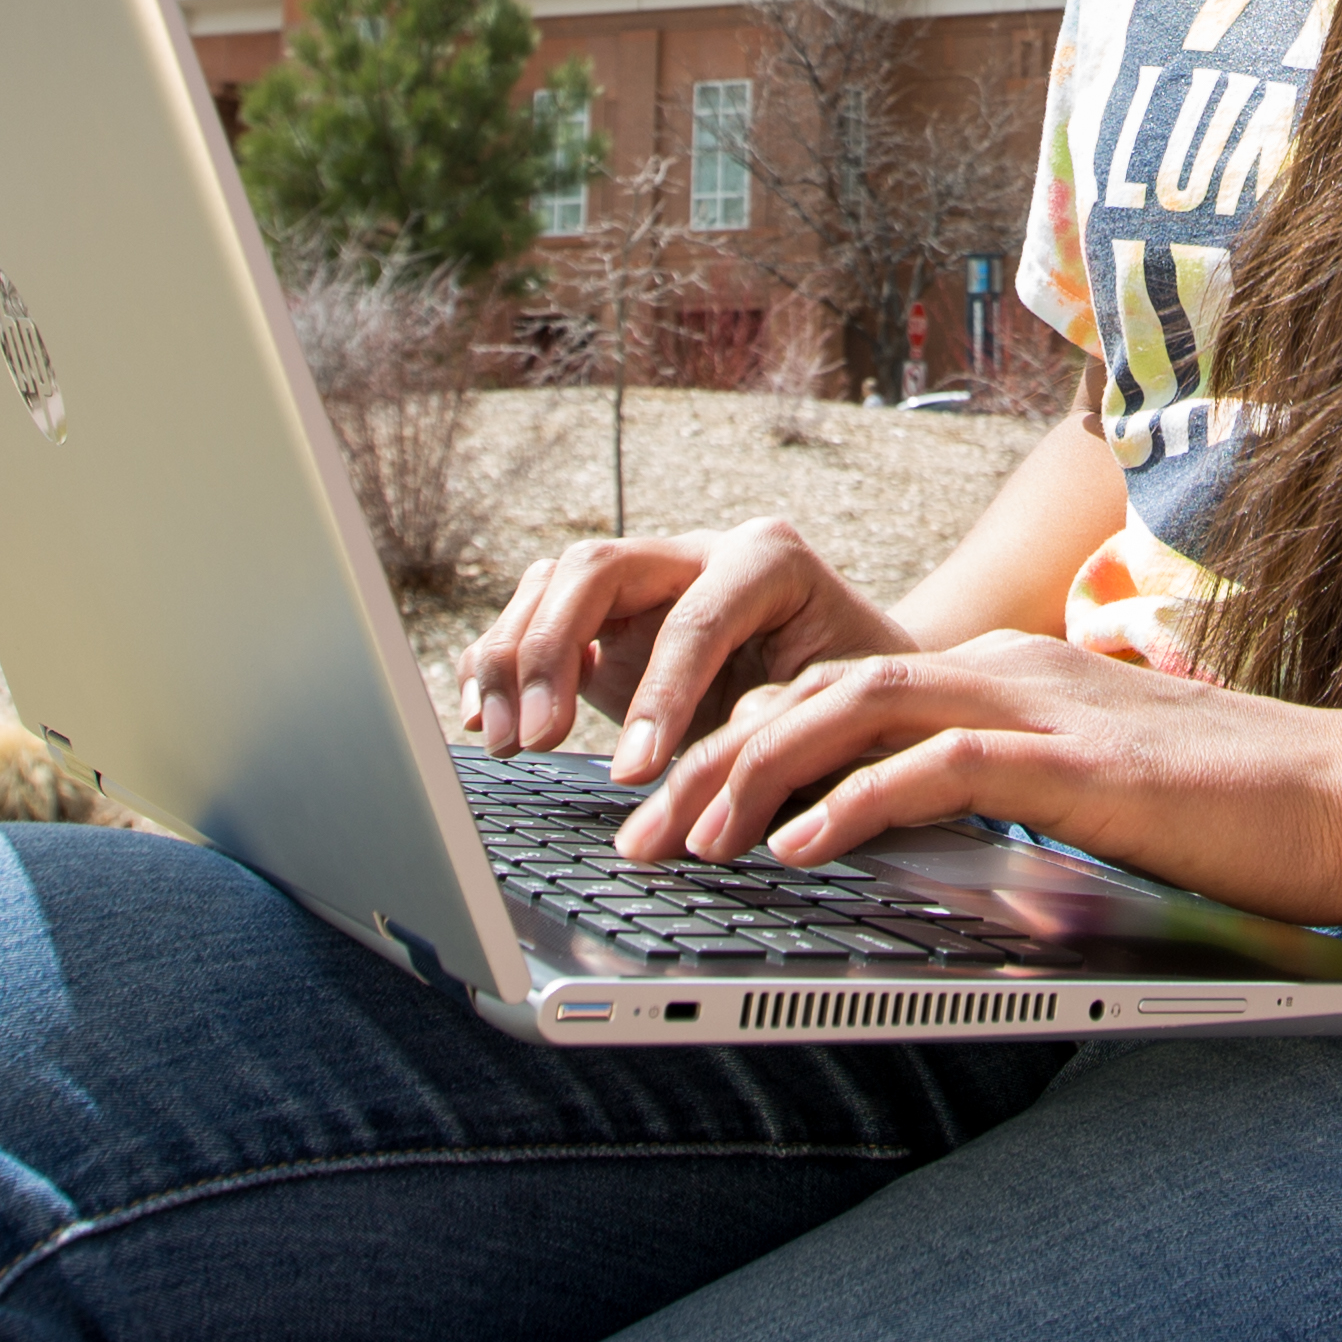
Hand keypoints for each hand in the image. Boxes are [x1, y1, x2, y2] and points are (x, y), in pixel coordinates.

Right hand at [461, 520, 912, 785]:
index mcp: (767, 561)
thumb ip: (772, 735)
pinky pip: (534, 619)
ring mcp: (646, 580)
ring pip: (551, 585)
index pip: (695, 619)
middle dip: (554, 653)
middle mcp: (697, 553)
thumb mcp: (835, 715)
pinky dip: (501, 666)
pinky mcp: (608, 620)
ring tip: (506, 743)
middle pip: (596, 569)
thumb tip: (704, 788)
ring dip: (514, 661)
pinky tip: (483, 720)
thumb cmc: (857, 701)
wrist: (858, 685)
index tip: (634, 776)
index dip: (658, 696)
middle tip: (538, 742)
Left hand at [610, 626, 1341, 925]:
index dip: (744, 743)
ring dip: (755, 772)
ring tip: (685, 839)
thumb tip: (912, 846)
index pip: (840, 689)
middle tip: (636, 833)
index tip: (672, 810)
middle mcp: (1009, 672)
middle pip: (819, 687)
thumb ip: (1003, 805)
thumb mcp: (1087, 802)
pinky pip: (938, 764)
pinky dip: (858, 800)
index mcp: (1006, 679)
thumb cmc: (1234, 816)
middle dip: (711, 756)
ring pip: (854, 706)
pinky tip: (802, 848)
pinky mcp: (1075, 760)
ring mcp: (1041, 706)